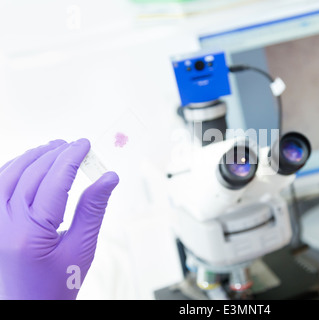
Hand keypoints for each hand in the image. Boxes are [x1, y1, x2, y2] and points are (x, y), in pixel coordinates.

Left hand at [0, 139, 118, 299]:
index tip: (84, 145)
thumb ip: (93, 209)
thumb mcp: (82, 249)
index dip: (71, 158)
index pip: (53, 182)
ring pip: (8, 176)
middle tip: (74, 145)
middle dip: (54, 154)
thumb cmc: (55, 286)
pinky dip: (12, 169)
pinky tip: (26, 164)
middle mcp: (4, 226)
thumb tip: (108, 178)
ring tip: (52, 148)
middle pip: (30, 174)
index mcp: (30, 234)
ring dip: (31, 157)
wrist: (29, 306)